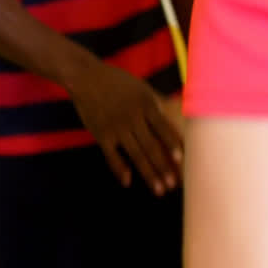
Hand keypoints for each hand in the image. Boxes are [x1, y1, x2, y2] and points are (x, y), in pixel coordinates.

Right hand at [66, 61, 182, 195]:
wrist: (86, 77)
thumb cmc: (118, 82)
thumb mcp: (141, 88)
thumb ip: (157, 105)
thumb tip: (177, 119)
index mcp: (146, 104)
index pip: (163, 128)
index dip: (173, 144)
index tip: (182, 161)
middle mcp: (133, 117)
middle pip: (152, 146)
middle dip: (164, 167)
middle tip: (174, 185)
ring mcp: (116, 127)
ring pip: (136, 154)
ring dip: (149, 174)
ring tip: (159, 190)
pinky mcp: (101, 134)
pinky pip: (112, 156)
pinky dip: (119, 169)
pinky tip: (127, 182)